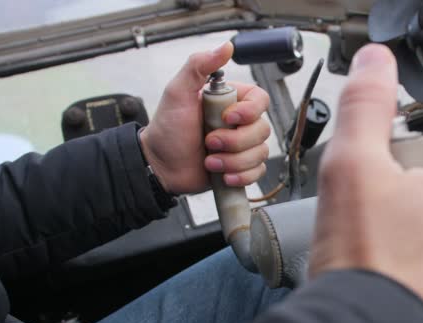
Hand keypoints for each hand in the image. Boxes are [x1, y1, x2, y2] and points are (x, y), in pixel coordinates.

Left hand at [139, 42, 270, 194]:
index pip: (260, 100)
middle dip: (235, 142)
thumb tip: (225, 47)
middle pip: (262, 130)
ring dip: (233, 161)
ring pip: (260, 153)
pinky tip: (223, 175)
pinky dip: (241, 176)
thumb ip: (198, 66)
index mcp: (231, 101)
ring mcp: (241, 146)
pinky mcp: (241, 167)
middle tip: (209, 142)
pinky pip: (257, 172)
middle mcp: (240, 123)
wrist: (160, 165)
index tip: (228, 118)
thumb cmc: (167, 128)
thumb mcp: (177, 92)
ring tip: (210, 162)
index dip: (250, 112)